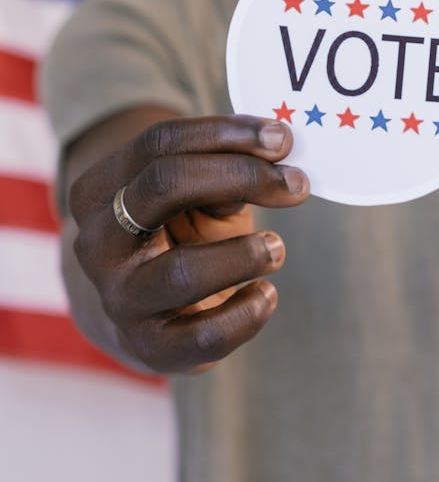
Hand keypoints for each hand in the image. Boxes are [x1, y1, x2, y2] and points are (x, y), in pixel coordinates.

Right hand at [66, 113, 308, 373]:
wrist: (150, 309)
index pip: (160, 143)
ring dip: (244, 255)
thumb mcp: (196, 194)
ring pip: (182, 272)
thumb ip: (223, 173)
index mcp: (101, 189)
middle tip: (296, 184)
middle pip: (163, 186)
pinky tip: (266, 294)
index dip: (226, 134)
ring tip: (277, 248)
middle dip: (240, 176)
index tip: (281, 138)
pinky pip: (204, 337)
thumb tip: (271, 161)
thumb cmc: (181, 232)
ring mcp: (120, 299)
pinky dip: (247, 314)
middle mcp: (99, 242)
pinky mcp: (151, 347)